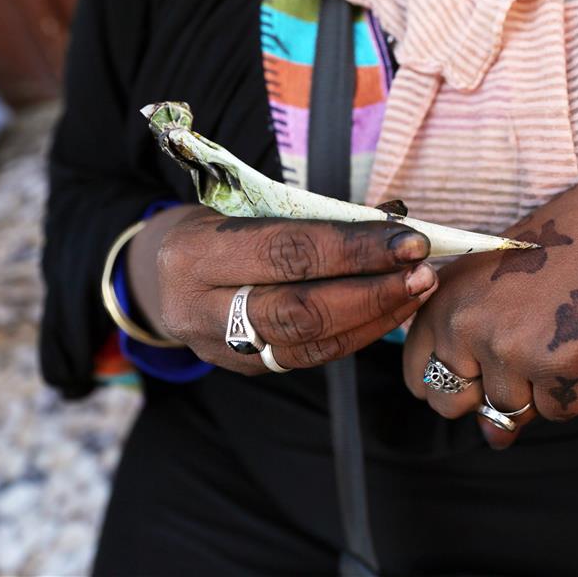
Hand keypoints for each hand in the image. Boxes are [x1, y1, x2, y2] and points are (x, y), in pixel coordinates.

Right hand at [129, 206, 437, 374]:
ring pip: (309, 342)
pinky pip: (309, 357)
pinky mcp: (245, 367)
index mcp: (196, 252)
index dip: (353, 248)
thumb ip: (300, 219)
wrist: (155, 280)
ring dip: (374, 317)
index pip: (287, 253)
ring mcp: (221, 347)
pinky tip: (391, 312)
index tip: (408, 239)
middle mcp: (202, 308)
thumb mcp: (236, 210)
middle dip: (371, 291)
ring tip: (417, 290)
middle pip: (299, 308)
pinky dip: (357, 335)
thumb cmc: (210, 229)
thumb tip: (385, 223)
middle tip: (422, 272)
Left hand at [403, 142, 577, 448]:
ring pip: (512, 411)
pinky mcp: (560, 367)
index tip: (480, 364)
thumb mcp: (501, 289)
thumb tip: (493, 438)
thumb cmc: (565, 250)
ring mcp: (512, 349)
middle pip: (456, 404)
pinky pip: (561, 410)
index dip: (452, 382)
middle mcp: (467, 327)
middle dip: (488, 393)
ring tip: (563, 330)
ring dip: (541, 386)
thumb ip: (479, 358)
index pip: (418, 378)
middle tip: (526, 347)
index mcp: (443, 302)